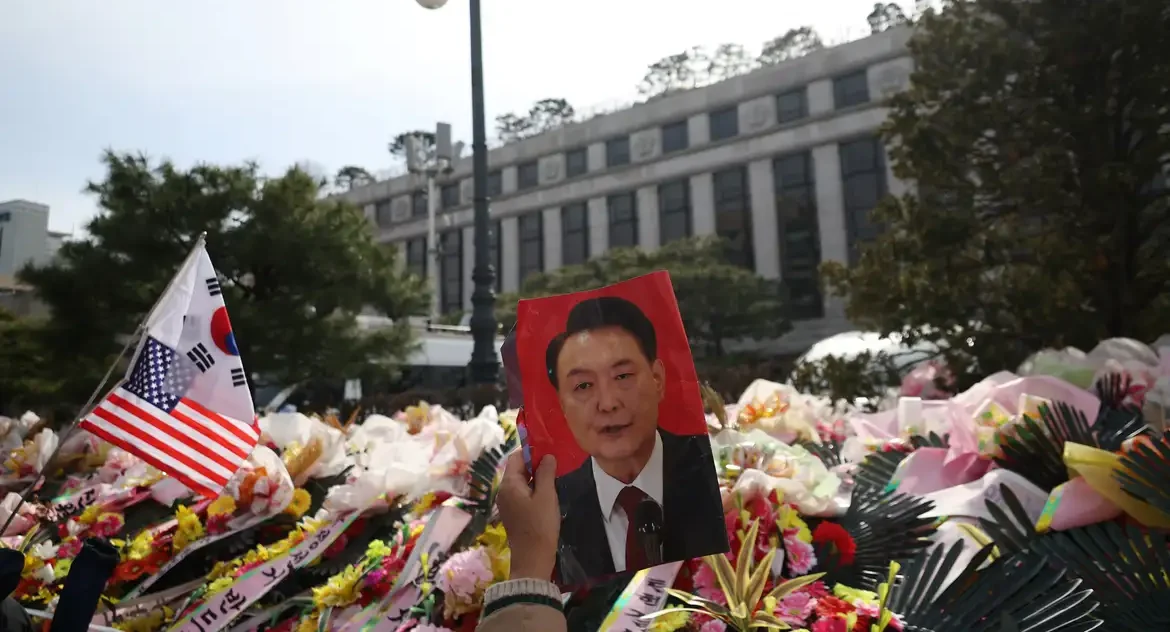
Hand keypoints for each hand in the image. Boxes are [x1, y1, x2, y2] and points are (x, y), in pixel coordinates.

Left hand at [496, 451, 558, 580]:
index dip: (532, 451)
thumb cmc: (540, 525)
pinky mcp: (512, 512)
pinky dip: (533, 489)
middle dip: (535, 464)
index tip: (550, 452)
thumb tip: (547, 455)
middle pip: (518, 468)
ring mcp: (506, 502)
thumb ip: (546, 472)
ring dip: (536, 478)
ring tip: (554, 479)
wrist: (532, 558)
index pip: (517, 457)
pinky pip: (521, 493)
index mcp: (509, 484)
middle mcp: (503, 490)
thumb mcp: (547, 496)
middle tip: (555, 466)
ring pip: (521, 481)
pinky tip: (547, 495)